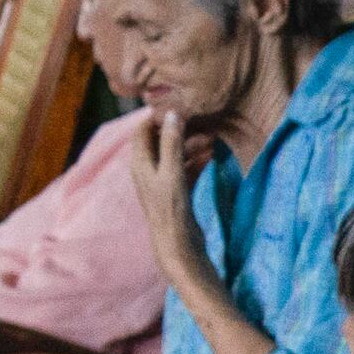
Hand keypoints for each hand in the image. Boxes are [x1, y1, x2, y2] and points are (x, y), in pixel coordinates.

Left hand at [127, 115, 212, 288]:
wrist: (178, 247)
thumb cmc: (171, 210)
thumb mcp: (172, 172)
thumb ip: (171, 142)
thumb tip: (172, 113)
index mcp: (140, 163)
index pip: (143, 129)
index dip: (158, 116)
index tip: (179, 106)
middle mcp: (148, 170)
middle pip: (161, 140)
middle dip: (180, 130)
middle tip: (202, 122)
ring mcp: (162, 181)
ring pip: (175, 154)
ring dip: (191, 145)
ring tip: (212, 138)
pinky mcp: (176, 192)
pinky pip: (186, 169)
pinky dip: (196, 161)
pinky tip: (212, 156)